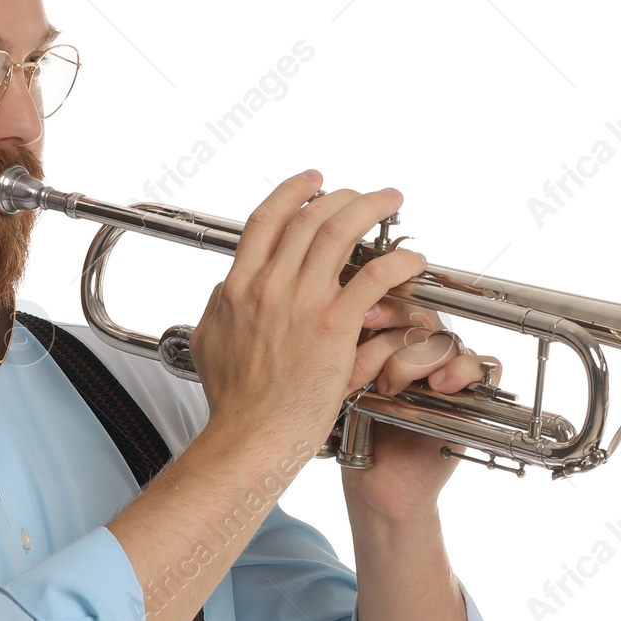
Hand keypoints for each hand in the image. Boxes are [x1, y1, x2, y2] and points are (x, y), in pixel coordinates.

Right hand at [186, 171, 430, 460]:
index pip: (266, 220)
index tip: (312, 182)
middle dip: (340, 195)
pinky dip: (397, 261)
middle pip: (308, 217)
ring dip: (371, 208)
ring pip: (341, 231)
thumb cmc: (233, 405)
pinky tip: (411, 259)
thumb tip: (223, 292)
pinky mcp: (333, 327)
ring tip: (391, 201)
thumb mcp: (209, 344)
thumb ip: (218, 310)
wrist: (249, 437)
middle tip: (361, 193)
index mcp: (238, 287)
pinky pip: (374, 276)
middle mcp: (269, 286)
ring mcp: (302, 303)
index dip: (292, 192)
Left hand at [341, 294, 501, 522]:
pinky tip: (441, 385)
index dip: (384, 304)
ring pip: (447, 342)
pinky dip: (465, 370)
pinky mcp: (471, 399)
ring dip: (417, 360)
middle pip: (423, 318)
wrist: (375, 485)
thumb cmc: (358, 436)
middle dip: (392, 337)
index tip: (360, 315)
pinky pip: (486, 367)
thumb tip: (346, 307)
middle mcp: (423, 352)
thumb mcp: (347, 385)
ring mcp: (447, 373)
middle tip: (365, 367)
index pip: (398, 302)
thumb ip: (352, 347)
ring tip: (391, 388)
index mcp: (392, 341)